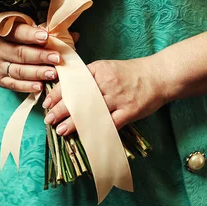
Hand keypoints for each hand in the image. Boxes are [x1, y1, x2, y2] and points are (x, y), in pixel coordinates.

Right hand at [0, 23, 61, 92]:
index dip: (31, 34)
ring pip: (18, 70)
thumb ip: (47, 31)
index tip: (46, 37)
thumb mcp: (24, 28)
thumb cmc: (14, 37)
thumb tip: (74, 35)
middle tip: (57, 58)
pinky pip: (14, 84)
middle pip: (20, 53)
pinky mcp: (0, 79)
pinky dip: (27, 86)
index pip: (17, 32)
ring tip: (53, 73)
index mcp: (3, 32)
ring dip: (37, 72)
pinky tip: (39, 86)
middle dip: (40, 56)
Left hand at [42, 58, 169, 135]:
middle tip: (48, 118)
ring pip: (91, 112)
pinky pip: (109, 124)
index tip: (46, 103)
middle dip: (60, 109)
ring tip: (60, 130)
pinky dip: (96, 132)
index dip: (58, 93)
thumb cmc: (131, 73)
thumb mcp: (107, 67)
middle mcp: (107, 83)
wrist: (159, 76)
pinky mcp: (129, 111)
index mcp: (99, 70)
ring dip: (74, 122)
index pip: (73, 82)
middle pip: (79, 97)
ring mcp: (118, 98)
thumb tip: (67, 87)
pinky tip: (85, 138)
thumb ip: (89, 77)